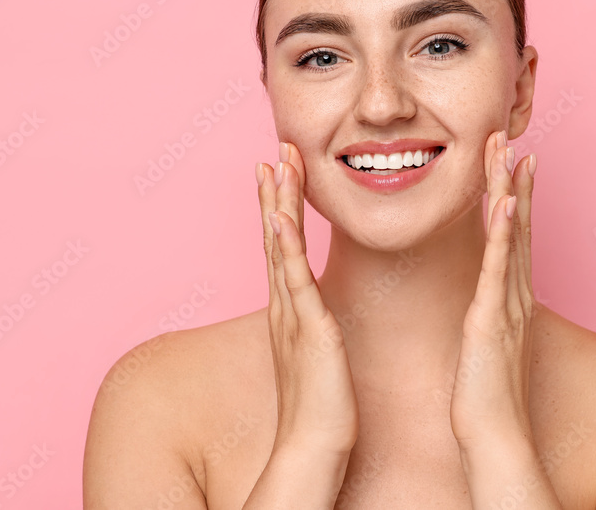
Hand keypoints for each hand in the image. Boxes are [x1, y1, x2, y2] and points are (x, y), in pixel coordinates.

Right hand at [256, 142, 359, 457]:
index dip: (280, 206)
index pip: (283, 245)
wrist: (314, 444)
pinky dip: (285, 248)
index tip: (281, 170)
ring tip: (275, 165)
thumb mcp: (320, 350)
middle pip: (275, 236)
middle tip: (274, 150)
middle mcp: (285, 304)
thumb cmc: (321, 403)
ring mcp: (292, 314)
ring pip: (280, 248)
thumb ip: (317, 324)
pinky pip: (293, 281)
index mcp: (291, 307)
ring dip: (277, 205)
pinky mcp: (307, 329)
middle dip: (275, 192)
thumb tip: (321, 310)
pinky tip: (279, 219)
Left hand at [449, 130, 536, 451]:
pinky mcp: (493, 318)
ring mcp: (508, 303)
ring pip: (512, 236)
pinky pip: (500, 269)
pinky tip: (508, 203)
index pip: (514, 237)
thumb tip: (482, 306)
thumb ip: (487, 318)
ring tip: (509, 151)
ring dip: (511, 191)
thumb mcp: (485, 345)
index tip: (513, 162)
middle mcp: (515, 294)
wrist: (493, 434)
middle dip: (514, 180)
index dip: (516, 196)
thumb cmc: (485, 395)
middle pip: (518, 225)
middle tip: (509, 137)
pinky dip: (507, 234)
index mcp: (509, 298)